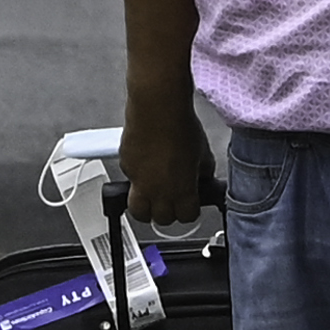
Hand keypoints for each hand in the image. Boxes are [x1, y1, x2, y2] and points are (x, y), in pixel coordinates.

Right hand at [118, 88, 210, 226]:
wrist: (156, 110)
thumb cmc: (181, 127)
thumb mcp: (203, 153)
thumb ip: (203, 171)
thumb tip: (203, 177)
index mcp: (182, 191)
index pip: (187, 217)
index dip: (189, 212)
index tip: (190, 205)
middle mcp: (158, 192)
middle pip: (162, 220)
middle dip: (168, 214)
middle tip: (172, 202)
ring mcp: (139, 183)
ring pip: (139, 211)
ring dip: (146, 209)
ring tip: (153, 199)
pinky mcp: (126, 169)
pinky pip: (130, 184)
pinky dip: (136, 182)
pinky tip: (146, 169)